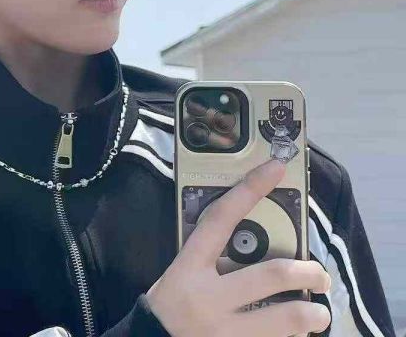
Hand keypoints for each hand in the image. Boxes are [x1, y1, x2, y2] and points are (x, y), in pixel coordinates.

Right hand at [145, 158, 331, 336]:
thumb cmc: (168, 306)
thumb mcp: (180, 275)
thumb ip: (211, 260)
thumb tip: (258, 246)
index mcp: (189, 267)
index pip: (221, 218)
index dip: (249, 189)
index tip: (275, 168)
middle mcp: (208, 298)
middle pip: (272, 274)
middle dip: (307, 272)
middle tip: (320, 274)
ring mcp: (223, 332)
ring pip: (287, 319)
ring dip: (313, 315)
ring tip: (319, 313)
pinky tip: (298, 335)